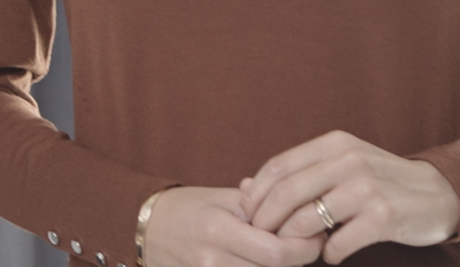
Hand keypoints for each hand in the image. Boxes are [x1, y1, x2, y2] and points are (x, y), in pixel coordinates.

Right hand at [140, 185, 323, 266]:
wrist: (145, 227)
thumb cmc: (186, 207)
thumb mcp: (221, 198)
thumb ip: (260, 205)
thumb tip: (301, 209)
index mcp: (218, 229)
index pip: (276, 252)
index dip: (304, 248)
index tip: (315, 235)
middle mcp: (212, 259)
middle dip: (299, 260)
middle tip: (309, 245)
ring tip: (286, 252)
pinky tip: (264, 263)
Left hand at [238, 131, 459, 264]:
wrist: (439, 194)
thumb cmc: (381, 181)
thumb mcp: (341, 165)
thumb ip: (299, 174)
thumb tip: (243, 188)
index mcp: (333, 144)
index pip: (278, 167)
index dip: (256, 194)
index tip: (246, 215)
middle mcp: (348, 160)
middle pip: (287, 193)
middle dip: (266, 220)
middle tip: (261, 239)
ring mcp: (366, 188)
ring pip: (308, 219)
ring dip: (294, 241)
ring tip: (293, 249)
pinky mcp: (383, 216)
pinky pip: (339, 242)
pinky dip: (328, 254)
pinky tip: (330, 254)